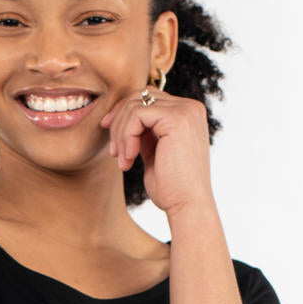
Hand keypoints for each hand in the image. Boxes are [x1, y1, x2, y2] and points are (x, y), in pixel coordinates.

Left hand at [99, 88, 212, 216]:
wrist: (187, 206)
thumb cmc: (171, 188)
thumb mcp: (154, 152)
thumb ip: (144, 132)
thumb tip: (120, 117)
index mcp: (187, 114)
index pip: (148, 98)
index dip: (123, 115)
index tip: (112, 140)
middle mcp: (190, 107)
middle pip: (139, 96)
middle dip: (118, 122)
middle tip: (113, 153)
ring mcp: (185, 111)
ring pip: (135, 106)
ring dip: (120, 134)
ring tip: (123, 161)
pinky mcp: (177, 119)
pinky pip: (137, 115)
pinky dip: (126, 137)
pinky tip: (129, 159)